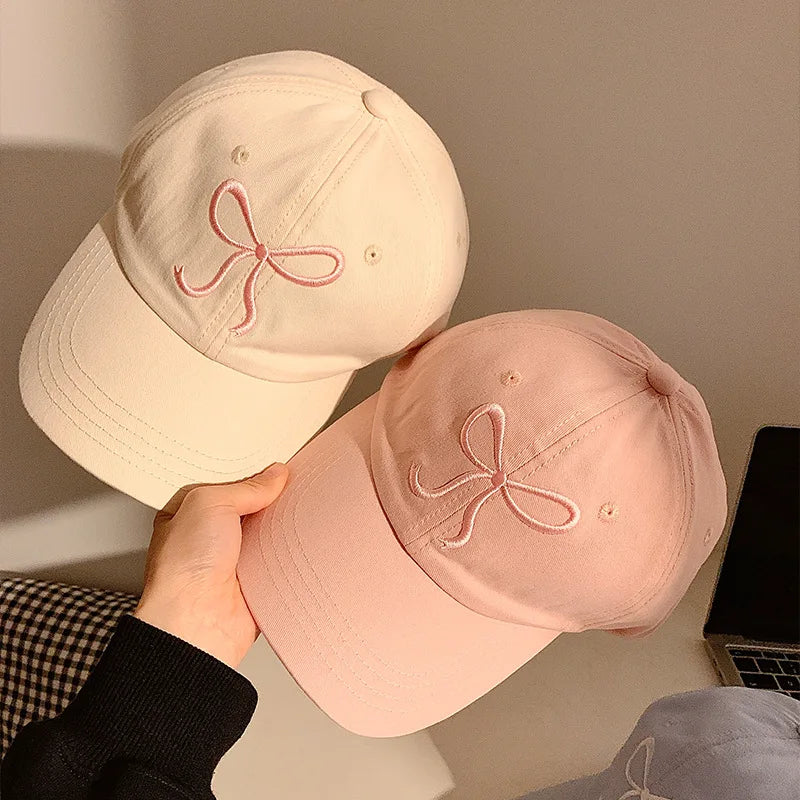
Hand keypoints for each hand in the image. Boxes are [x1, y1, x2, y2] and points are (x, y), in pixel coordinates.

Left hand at [134, 463, 287, 667]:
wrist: (198, 622)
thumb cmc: (183, 569)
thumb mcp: (209, 503)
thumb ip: (245, 487)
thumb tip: (273, 475)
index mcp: (190, 514)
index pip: (227, 484)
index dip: (250, 474)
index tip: (275, 465)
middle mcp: (211, 538)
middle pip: (252, 508)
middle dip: (271, 500)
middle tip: (293, 484)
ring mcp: (235, 561)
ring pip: (270, 533)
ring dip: (284, 526)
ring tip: (303, 508)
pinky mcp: (256, 582)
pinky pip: (282, 560)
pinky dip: (293, 552)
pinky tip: (303, 539)